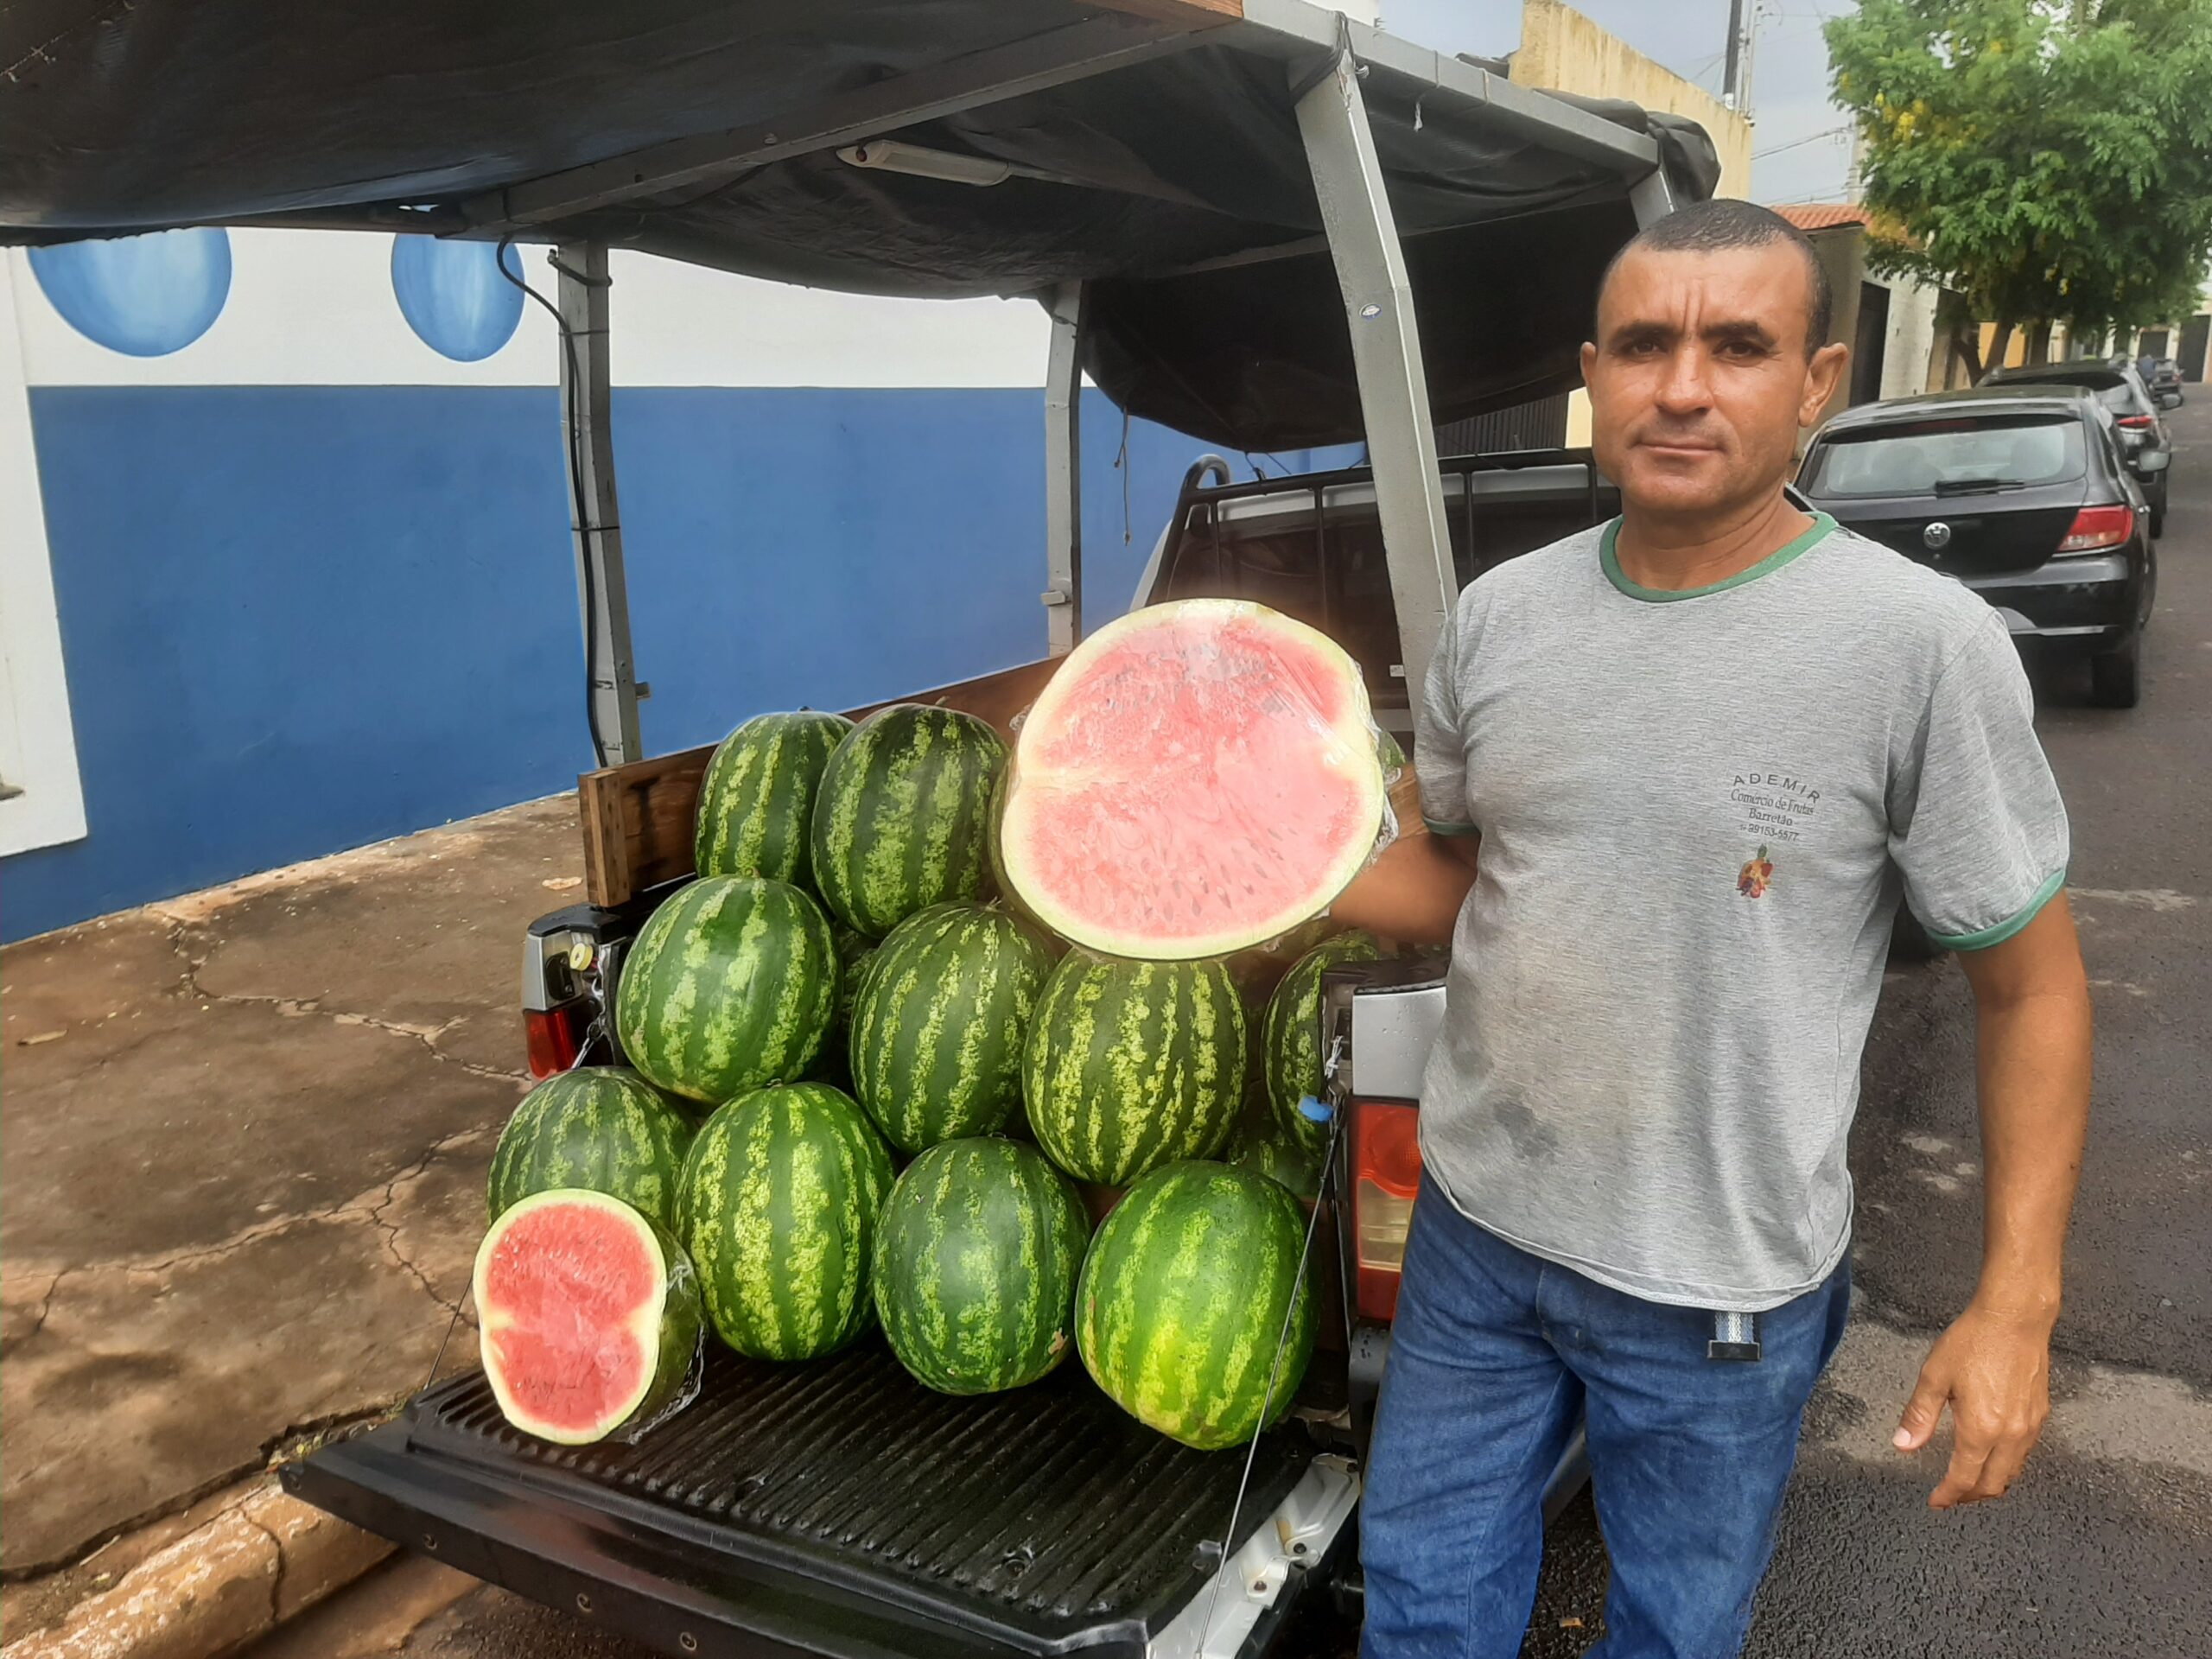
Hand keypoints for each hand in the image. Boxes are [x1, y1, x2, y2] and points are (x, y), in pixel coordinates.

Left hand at [1893, 1302, 2054, 1508]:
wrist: (2016, 1319)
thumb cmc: (1973, 1342)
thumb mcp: (1935, 1376)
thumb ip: (1920, 1415)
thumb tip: (1903, 1445)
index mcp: (1981, 1430)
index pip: (1965, 1478)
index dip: (1949, 1495)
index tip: (1935, 1502)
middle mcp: (2011, 1436)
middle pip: (1993, 1485)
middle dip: (1970, 1496)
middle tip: (1950, 1496)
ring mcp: (2030, 1428)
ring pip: (2012, 1473)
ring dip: (1990, 1483)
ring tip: (1968, 1480)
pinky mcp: (2041, 1416)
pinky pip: (2024, 1455)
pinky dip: (2006, 1466)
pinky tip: (1991, 1456)